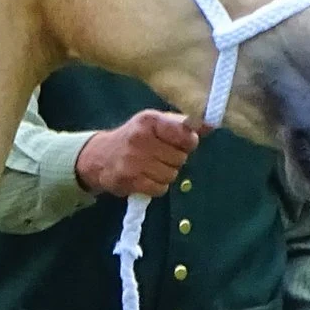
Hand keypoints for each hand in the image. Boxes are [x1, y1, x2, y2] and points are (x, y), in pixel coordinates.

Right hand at [75, 109, 203, 198]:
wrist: (98, 158)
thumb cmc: (134, 138)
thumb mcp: (155, 124)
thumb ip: (182, 125)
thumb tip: (211, 125)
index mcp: (150, 121)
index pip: (186, 135)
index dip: (187, 143)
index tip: (178, 144)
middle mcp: (140, 139)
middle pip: (180, 158)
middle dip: (174, 160)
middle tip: (159, 157)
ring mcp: (133, 161)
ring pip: (171, 175)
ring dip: (165, 174)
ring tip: (151, 168)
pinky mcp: (129, 180)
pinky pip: (160, 188)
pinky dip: (157, 186)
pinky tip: (146, 179)